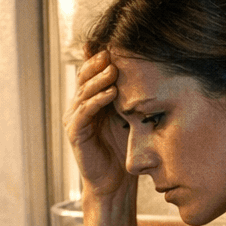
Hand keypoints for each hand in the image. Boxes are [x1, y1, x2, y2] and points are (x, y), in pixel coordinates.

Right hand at [65, 50, 131, 197]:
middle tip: (111, 52)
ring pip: (84, 92)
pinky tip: (111, 93)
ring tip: (113, 69)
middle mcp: (79, 106)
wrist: (115, 182)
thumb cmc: (124, 149)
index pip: (92, 73)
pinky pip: (85, 112)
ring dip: (99, 79)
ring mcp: (75, 119)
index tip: (114, 44)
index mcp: (90, 100)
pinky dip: (97, 101)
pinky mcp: (75, 133)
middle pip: (85, 78)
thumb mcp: (129, 116)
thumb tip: (150, 73)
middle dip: (97, 64)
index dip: (99, 58)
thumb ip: (130, 97)